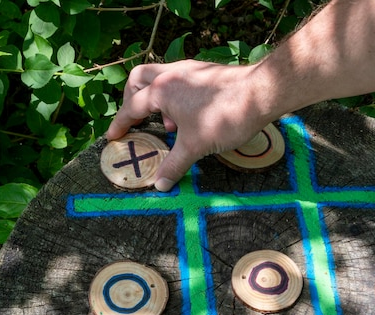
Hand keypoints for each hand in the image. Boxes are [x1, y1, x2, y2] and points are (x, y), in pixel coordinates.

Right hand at [106, 60, 274, 190]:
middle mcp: (171, 74)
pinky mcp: (205, 71)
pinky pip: (179, 80)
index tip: (113, 136)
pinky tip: (190, 116)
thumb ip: (174, 164)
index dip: (121, 124)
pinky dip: (175, 96)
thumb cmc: (225, 117)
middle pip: (138, 79)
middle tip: (137, 120)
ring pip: (160, 76)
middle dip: (132, 99)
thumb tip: (160, 185)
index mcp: (162, 90)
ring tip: (170, 125)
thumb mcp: (195, 146)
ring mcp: (190, 69)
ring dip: (157, 98)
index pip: (132, 108)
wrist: (261, 93)